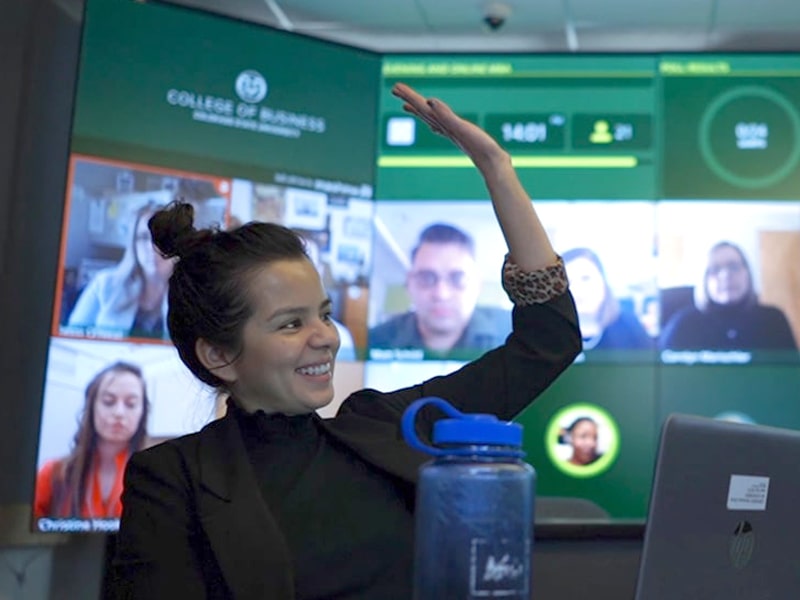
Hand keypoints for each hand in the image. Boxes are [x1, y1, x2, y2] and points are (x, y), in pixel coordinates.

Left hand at [391, 82, 507, 169]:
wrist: (492, 163)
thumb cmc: (478, 146)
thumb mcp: (461, 128)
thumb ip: (445, 115)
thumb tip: (429, 101)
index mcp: (443, 124)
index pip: (422, 107)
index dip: (409, 96)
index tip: (396, 87)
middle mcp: (444, 128)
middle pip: (423, 111)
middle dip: (410, 99)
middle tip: (395, 89)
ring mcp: (451, 132)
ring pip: (430, 118)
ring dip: (419, 110)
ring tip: (407, 105)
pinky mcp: (460, 136)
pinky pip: (442, 126)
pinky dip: (436, 121)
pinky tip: (434, 123)